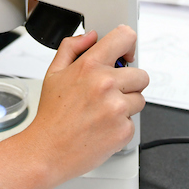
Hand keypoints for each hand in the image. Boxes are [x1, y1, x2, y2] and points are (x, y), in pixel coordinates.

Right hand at [29, 27, 148, 179]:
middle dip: (128, 83)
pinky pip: (133, 122)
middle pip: (141, 75)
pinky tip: (102, 127)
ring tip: (102, 112)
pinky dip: (120, 126)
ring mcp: (117, 108)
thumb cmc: (51, 115)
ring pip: (139, 99)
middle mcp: (105, 84)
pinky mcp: (124, 130)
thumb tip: (91, 36)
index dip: (128, 44)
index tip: (126, 55)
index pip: (125, 37)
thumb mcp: (54, 73)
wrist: (47, 151)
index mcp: (90, 66)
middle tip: (108, 93)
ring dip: (125, 105)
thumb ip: (72, 48)